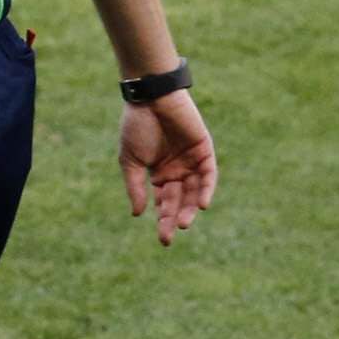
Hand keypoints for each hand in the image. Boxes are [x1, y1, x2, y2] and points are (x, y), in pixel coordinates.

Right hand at [121, 92, 215, 245]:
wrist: (151, 98)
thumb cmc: (137, 126)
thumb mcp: (131, 161)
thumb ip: (135, 186)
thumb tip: (137, 214)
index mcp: (159, 173)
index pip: (163, 202)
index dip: (163, 221)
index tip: (164, 240)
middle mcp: (177, 170)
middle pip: (179, 201)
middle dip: (174, 218)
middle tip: (171, 235)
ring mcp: (191, 161)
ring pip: (194, 191)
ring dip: (191, 208)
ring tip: (184, 223)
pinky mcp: (204, 150)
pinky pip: (208, 175)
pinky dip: (206, 190)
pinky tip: (202, 205)